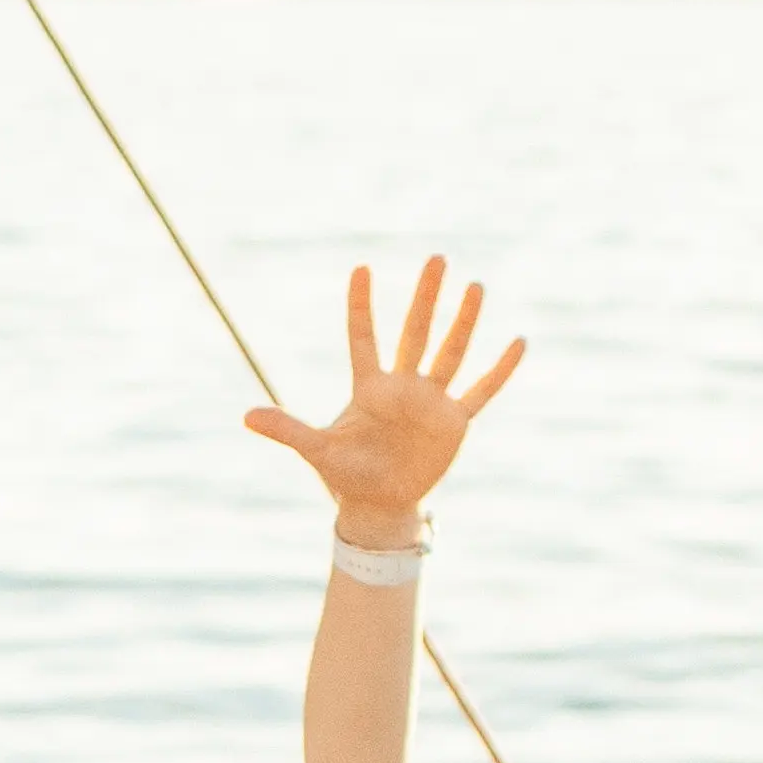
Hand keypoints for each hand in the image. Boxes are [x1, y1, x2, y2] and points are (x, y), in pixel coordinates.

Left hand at [238, 256, 525, 537]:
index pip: (363, 336)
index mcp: (368, 387)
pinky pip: (481, 392)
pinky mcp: (453, 423)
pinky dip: (499, 371)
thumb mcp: (316, 450)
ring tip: (475, 286)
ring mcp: (431, 401)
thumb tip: (246, 416)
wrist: (379, 503)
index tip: (360, 269)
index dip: (360, 306)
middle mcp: (402, 385)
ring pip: (450, 353)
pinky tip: (517, 343)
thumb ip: (287, 429)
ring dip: (464, 322)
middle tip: (437, 259)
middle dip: (426, 298)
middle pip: (416, 332)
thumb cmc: (345, 473)